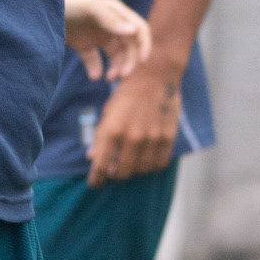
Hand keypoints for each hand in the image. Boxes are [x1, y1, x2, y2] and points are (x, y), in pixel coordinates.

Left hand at [63, 0, 150, 81]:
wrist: (40, 5)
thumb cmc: (66, 2)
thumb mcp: (89, 7)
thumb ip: (110, 20)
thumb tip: (132, 32)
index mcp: (116, 12)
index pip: (139, 29)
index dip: (145, 45)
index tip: (143, 61)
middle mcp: (110, 24)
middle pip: (129, 46)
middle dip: (129, 61)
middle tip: (122, 76)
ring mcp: (96, 34)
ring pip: (115, 55)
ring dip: (116, 67)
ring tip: (109, 78)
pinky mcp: (83, 44)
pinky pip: (94, 60)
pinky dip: (96, 69)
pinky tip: (94, 76)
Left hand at [86, 65, 182, 184]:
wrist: (156, 75)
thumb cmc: (127, 93)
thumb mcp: (108, 112)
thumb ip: (101, 136)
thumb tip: (91, 158)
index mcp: (112, 130)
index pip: (100, 165)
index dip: (96, 179)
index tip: (94, 184)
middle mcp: (132, 137)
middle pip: (121, 172)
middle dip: (114, 174)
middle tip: (113, 169)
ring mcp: (152, 138)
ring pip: (140, 170)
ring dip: (133, 170)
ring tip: (130, 162)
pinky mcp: (168, 137)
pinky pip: (159, 164)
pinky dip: (151, 166)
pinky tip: (146, 158)